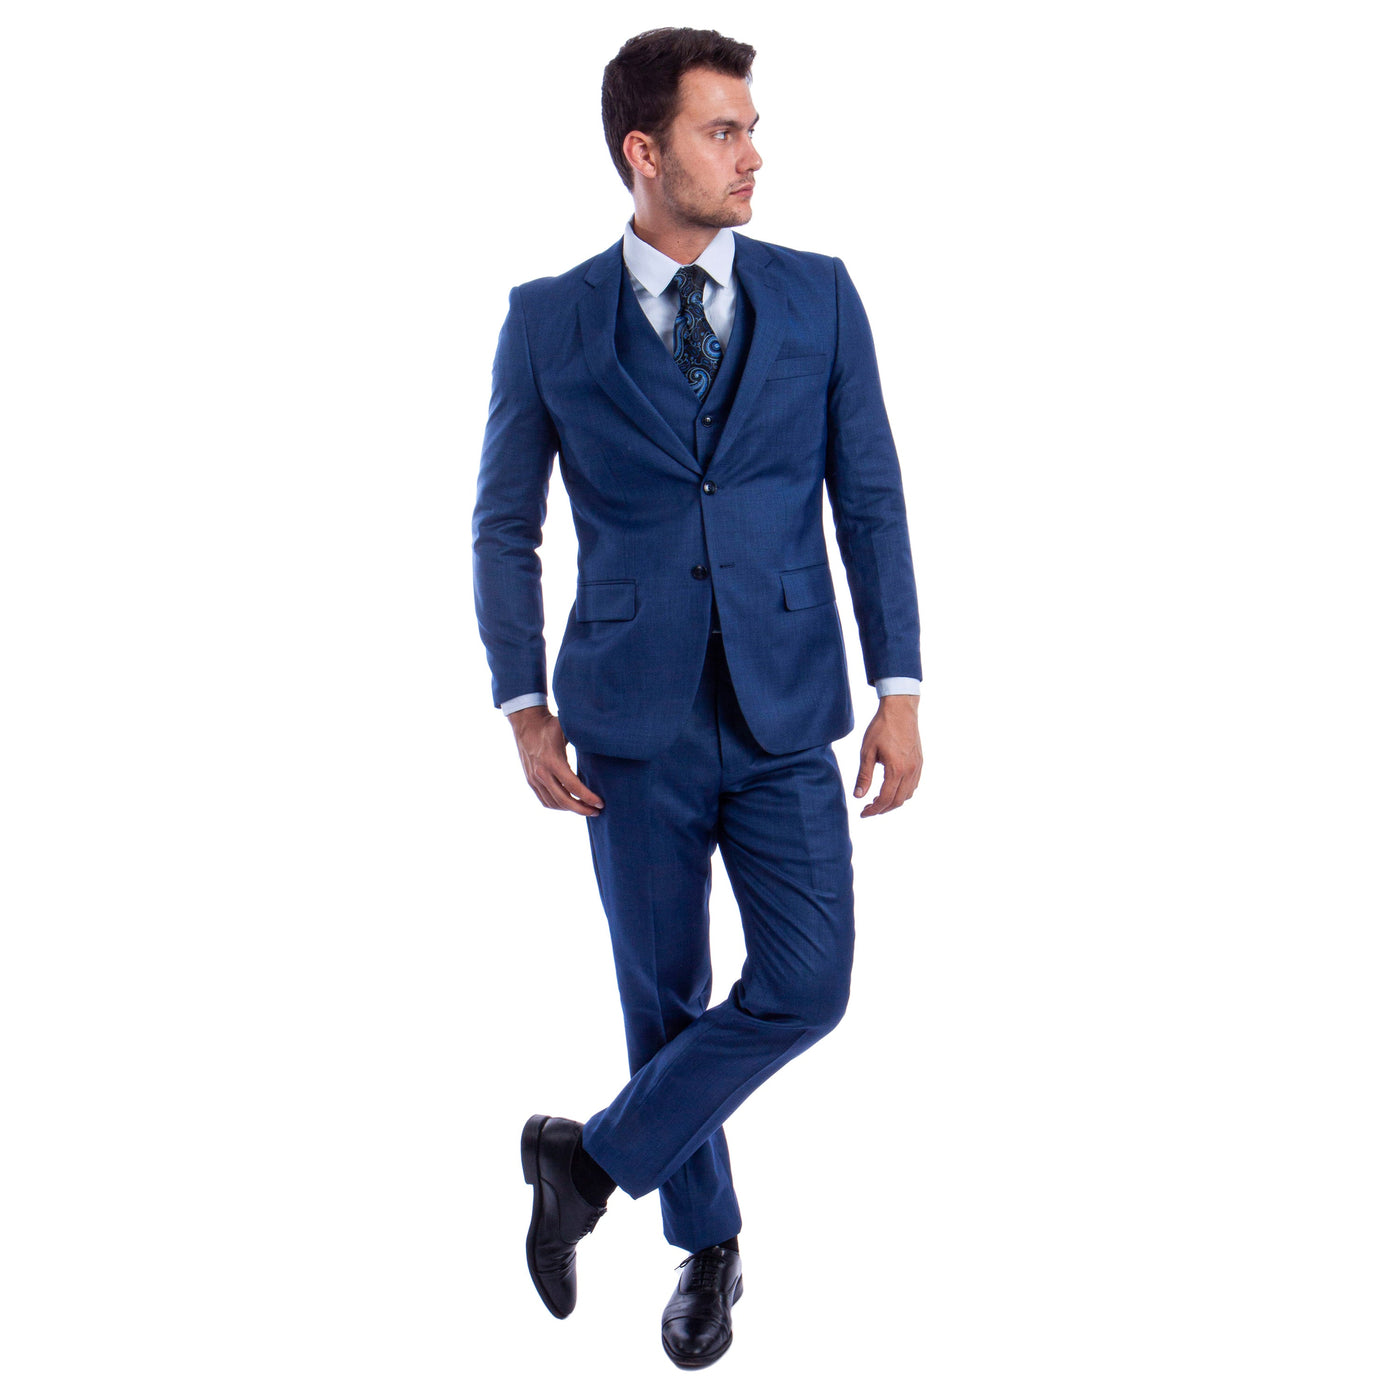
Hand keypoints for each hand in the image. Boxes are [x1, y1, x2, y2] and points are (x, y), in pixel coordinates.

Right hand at [507, 706, 604, 815]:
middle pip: (563, 800)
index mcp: (552, 761)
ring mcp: (534, 778)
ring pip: (553, 803)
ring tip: (586, 809)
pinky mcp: (530, 781)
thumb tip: (607, 741)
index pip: (573, 786)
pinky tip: (570, 804)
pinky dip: (558, 806)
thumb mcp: (568, 729)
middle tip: (597, 812)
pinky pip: (544, 800)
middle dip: (582, 809)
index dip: (588, 797)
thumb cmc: (551, 725)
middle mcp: (541, 773)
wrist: (526, 724)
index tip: (601, 803)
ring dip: (570, 809)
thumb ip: (584, 738)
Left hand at [853, 694, 921, 817]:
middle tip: (868, 809)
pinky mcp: (920, 762)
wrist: (900, 710)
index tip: (863, 813)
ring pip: (908, 795)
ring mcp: (917, 767)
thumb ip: (864, 775)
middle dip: (883, 809)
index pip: (885, 798)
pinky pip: (914, 785)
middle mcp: (910, 771)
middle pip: (898, 801)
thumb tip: (858, 796)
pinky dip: (903, 793)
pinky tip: (891, 788)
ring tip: (878, 800)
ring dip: (893, 802)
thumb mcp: (867, 751)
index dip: (873, 809)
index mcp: (896, 769)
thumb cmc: (881, 728)